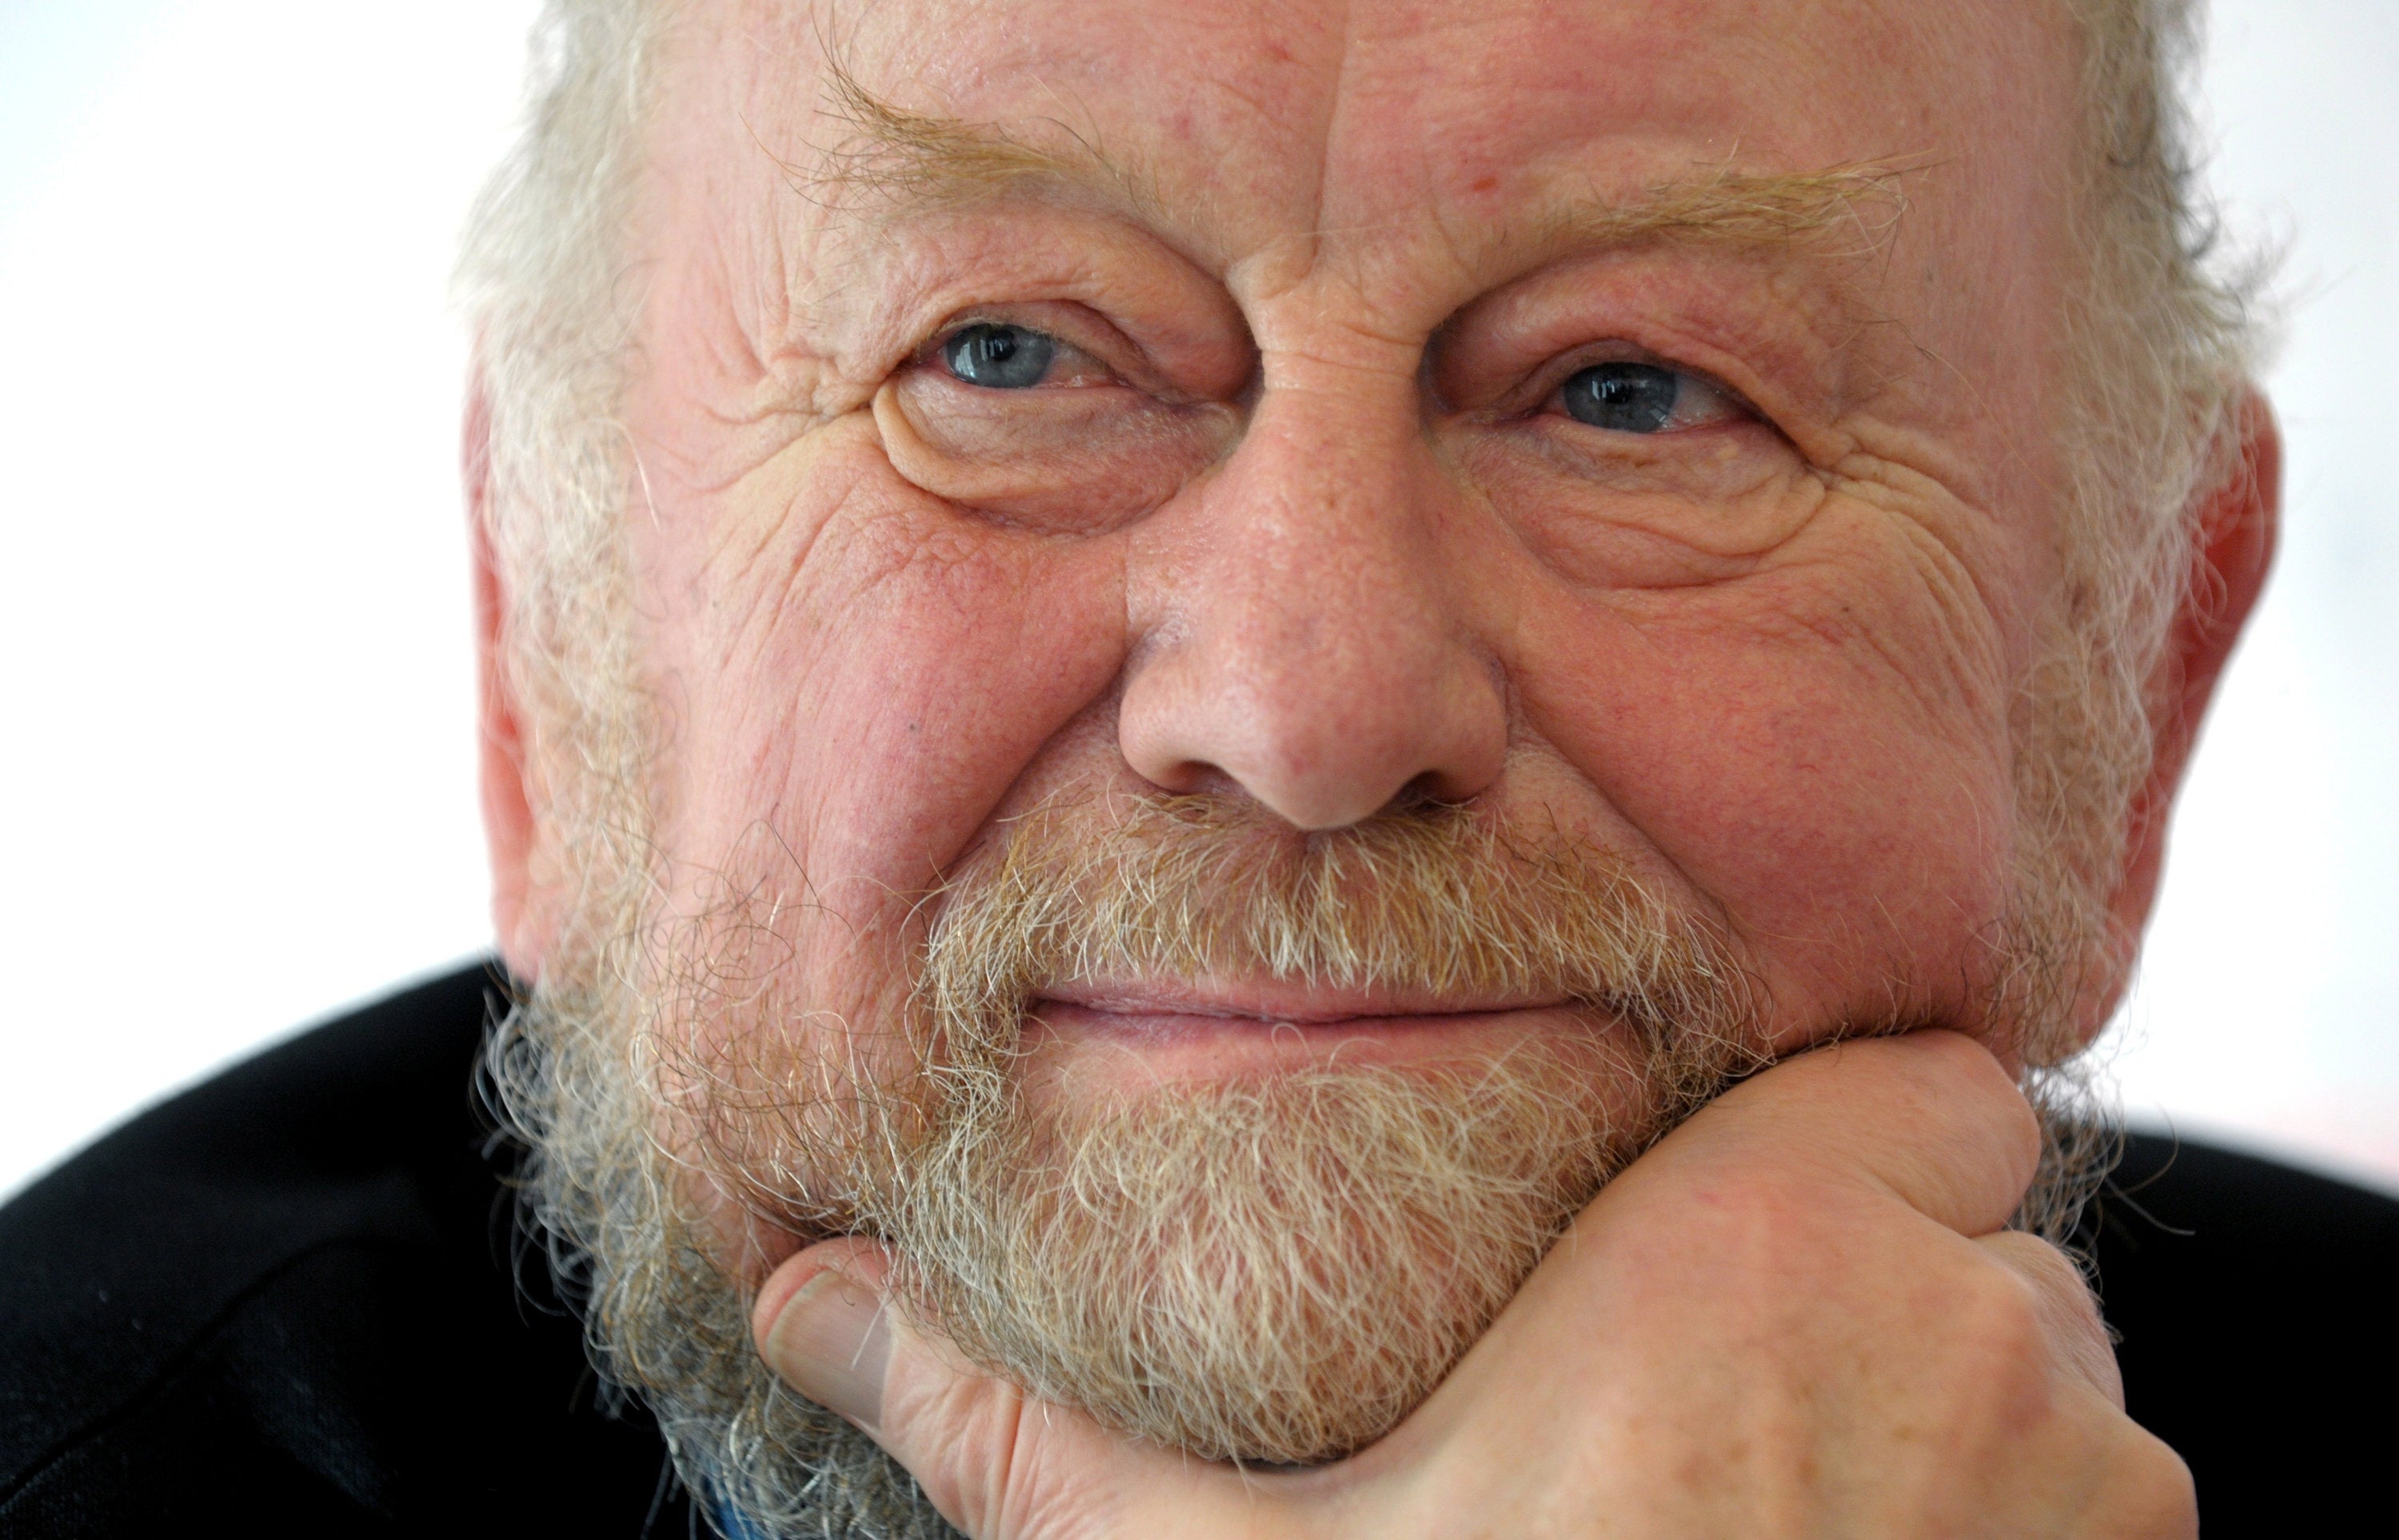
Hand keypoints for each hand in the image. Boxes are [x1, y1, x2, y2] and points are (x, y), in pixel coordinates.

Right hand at [752, 1032, 2195, 1537]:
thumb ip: (1024, 1425)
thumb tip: (801, 1295)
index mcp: (1768, 1246)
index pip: (1938, 1075)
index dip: (1846, 1146)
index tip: (1730, 1242)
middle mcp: (1977, 1334)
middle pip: (1975, 1229)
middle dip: (1878, 1293)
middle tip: (1715, 1427)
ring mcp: (2094, 1489)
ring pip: (2050, 1383)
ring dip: (1953, 1433)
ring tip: (1773, 1536)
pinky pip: (2108, 1519)